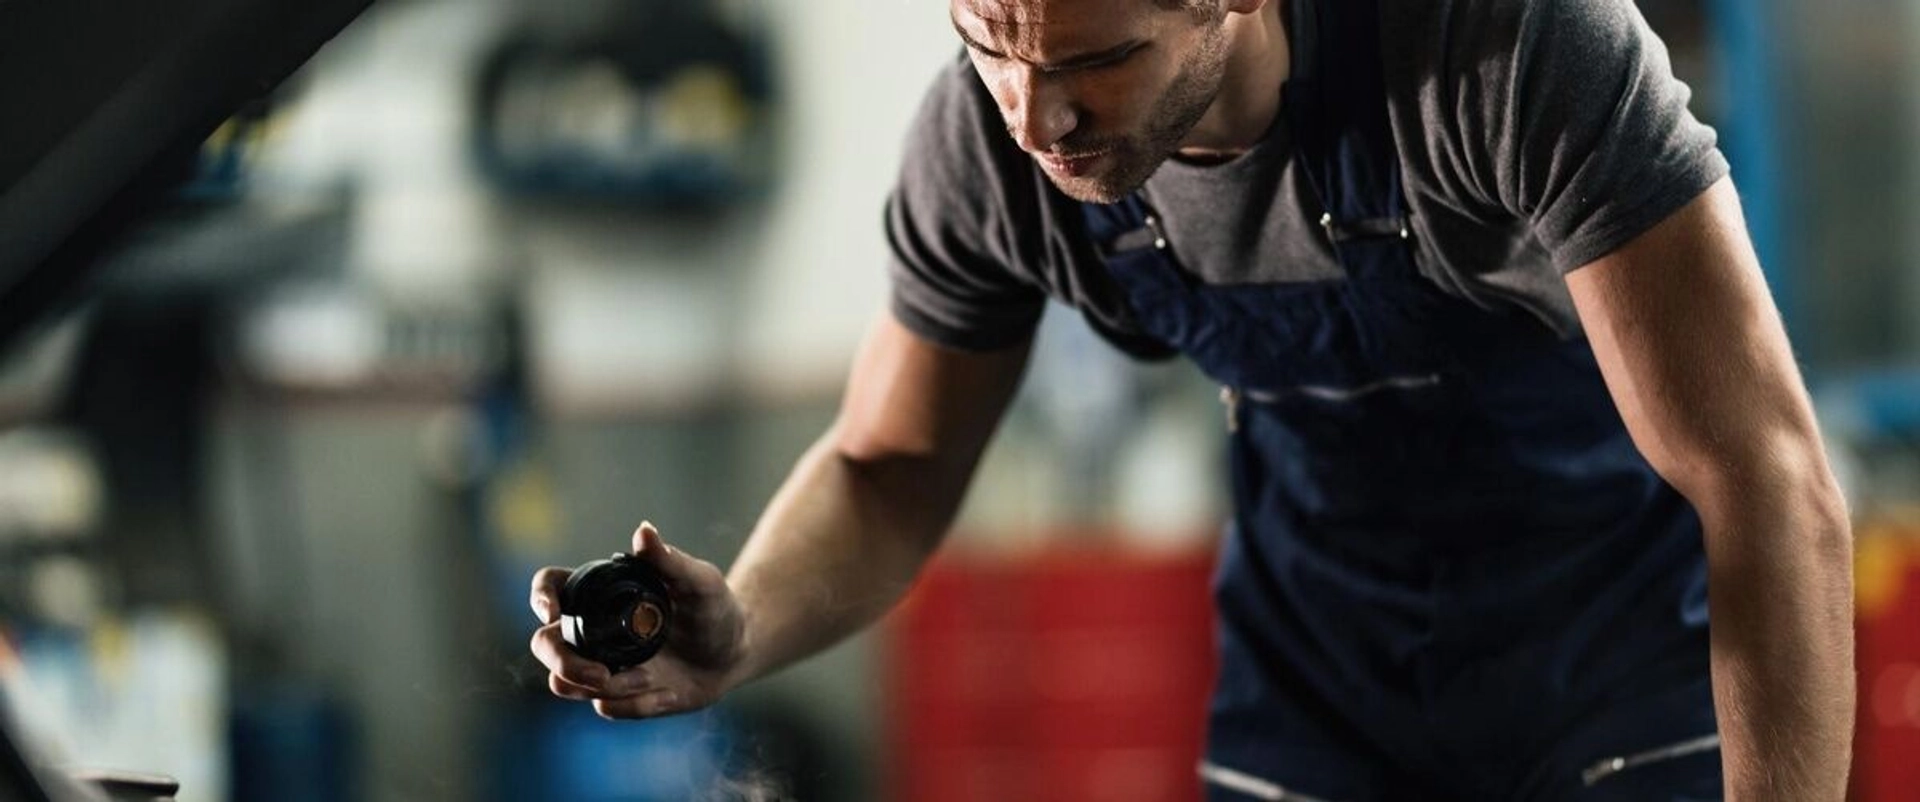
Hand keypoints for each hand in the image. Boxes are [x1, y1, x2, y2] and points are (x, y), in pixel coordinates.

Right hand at [528, 522, 748, 718]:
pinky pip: (606, 708)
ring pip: (564, 684)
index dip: (541, 598)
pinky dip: (635, 704)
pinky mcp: (619, 696)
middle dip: (564, 664)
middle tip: (602, 674)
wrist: (736, 651)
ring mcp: (601, 664)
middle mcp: (592, 630)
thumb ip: (670, 560)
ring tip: (651, 677)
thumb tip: (644, 532)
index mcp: (601, 593)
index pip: (551, 587)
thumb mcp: (700, 582)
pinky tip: (667, 692)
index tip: (556, 613)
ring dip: (605, 687)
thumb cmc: (715, 608)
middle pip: (544, 644)